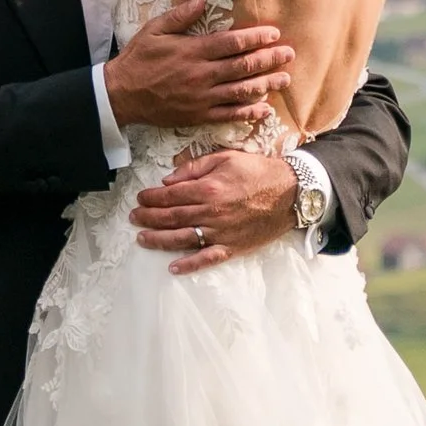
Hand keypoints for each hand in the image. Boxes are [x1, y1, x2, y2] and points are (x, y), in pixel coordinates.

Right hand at [103, 0, 292, 134]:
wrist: (121, 95)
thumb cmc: (138, 59)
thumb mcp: (154, 30)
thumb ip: (180, 15)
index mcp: (193, 51)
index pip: (232, 43)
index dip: (255, 38)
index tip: (273, 33)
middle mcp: (202, 75)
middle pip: (243, 66)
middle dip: (269, 59)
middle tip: (289, 54)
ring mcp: (202, 98)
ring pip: (241, 91)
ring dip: (266, 84)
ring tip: (284, 78)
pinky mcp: (199, 115)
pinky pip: (229, 115)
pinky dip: (249, 112)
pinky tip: (265, 109)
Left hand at [131, 147, 301, 274]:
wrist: (291, 192)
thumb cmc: (258, 171)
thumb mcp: (225, 157)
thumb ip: (195, 167)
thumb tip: (169, 179)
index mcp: (208, 189)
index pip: (170, 196)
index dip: (151, 198)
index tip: (139, 199)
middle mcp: (211, 213)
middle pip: (171, 218)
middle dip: (148, 218)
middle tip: (134, 218)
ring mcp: (221, 233)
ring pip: (182, 239)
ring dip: (159, 240)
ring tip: (142, 239)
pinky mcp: (232, 247)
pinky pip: (207, 259)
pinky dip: (189, 265)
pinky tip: (173, 268)